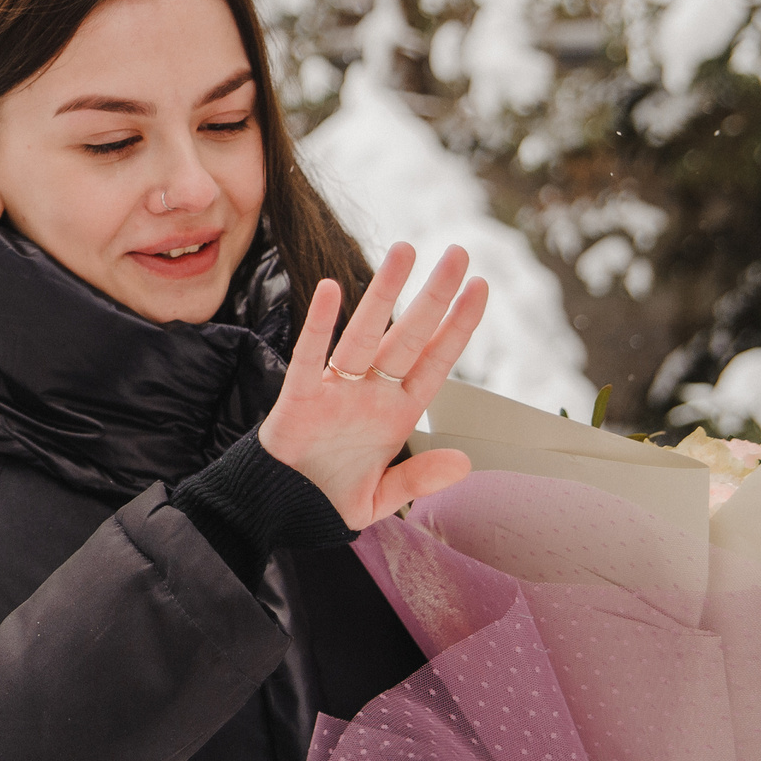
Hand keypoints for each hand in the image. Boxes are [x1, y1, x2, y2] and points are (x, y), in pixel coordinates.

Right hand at [257, 242, 486, 529]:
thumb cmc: (329, 497)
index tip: (481, 287)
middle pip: (409, 336)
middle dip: (434, 295)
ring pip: (365, 334)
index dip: (459, 326)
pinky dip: (317, 324)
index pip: (436, 361)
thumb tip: (464, 463)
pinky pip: (309, 356)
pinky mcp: (299, 397)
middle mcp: (371, 394)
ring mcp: (336, 391)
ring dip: (384, 293)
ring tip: (405, 251)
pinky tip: (328, 291)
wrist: (279, 509)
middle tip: (457, 253)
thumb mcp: (381, 499)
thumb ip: (419, 479)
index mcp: (397, 414)